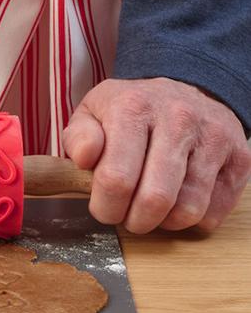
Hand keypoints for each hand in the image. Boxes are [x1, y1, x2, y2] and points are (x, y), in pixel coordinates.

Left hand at [62, 78, 249, 233]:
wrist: (187, 90)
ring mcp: (213, 138)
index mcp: (134, 108)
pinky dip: (193, 219)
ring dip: (164, 222)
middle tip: (128, 217)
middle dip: (135, 221)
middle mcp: (179, 119)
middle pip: (155, 199)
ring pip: (188, 209)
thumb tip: (84, 158)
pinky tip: (179, 201)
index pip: (116, 178)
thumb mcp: (93, 112)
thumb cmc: (132, 111)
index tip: (104, 209)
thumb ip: (78, 137)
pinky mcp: (239, 157)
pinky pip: (214, 211)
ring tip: (152, 208)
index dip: (105, 207)